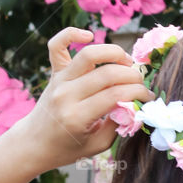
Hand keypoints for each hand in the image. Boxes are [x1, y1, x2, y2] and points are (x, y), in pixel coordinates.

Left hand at [13, 27, 154, 171]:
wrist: (33, 144)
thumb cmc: (68, 148)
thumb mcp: (97, 146)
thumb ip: (118, 125)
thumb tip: (137, 103)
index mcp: (77, 117)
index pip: (115, 96)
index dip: (138, 93)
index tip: (149, 96)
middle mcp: (66, 95)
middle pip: (107, 74)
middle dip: (132, 76)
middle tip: (140, 83)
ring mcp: (58, 81)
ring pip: (89, 54)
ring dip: (114, 53)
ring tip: (126, 62)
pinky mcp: (54, 72)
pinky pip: (57, 45)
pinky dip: (71, 34)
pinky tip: (88, 35)